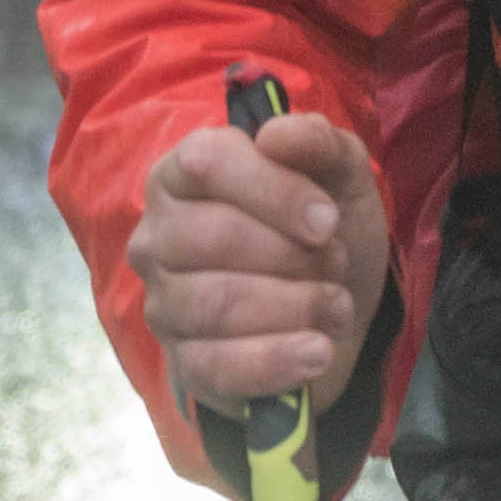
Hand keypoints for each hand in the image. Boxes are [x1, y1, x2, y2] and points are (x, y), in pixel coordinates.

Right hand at [128, 110, 391, 416]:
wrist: (339, 310)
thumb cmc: (326, 230)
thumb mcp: (341, 175)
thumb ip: (318, 141)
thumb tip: (276, 135)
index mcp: (184, 172)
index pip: (207, 163)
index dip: (274, 191)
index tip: (328, 220)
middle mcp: (158, 235)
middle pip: (214, 237)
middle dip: (293, 254)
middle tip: (337, 263)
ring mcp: (163, 304)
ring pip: (218, 304)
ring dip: (296, 306)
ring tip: (337, 306)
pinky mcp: (185, 364)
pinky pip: (218, 366)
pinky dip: (278, 360)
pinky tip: (318, 352)